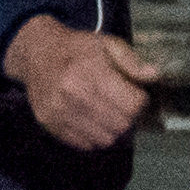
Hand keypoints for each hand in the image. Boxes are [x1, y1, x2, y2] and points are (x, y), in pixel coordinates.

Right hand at [1, 18, 165, 154]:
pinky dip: (94, 137)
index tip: (136, 95)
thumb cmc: (76, 48)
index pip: (132, 105)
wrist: (36, 54)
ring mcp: (60, 113)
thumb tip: (153, 76)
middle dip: (129, 118)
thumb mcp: (107, 44)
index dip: (140, 102)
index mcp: (90, 72)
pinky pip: (84, 145)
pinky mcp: (50, 125)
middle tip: (124, 107)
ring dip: (113, 131)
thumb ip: (131, 60)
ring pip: (105, 139)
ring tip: (109, 115)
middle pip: (121, 125)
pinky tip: (93, 121)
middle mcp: (73, 95)